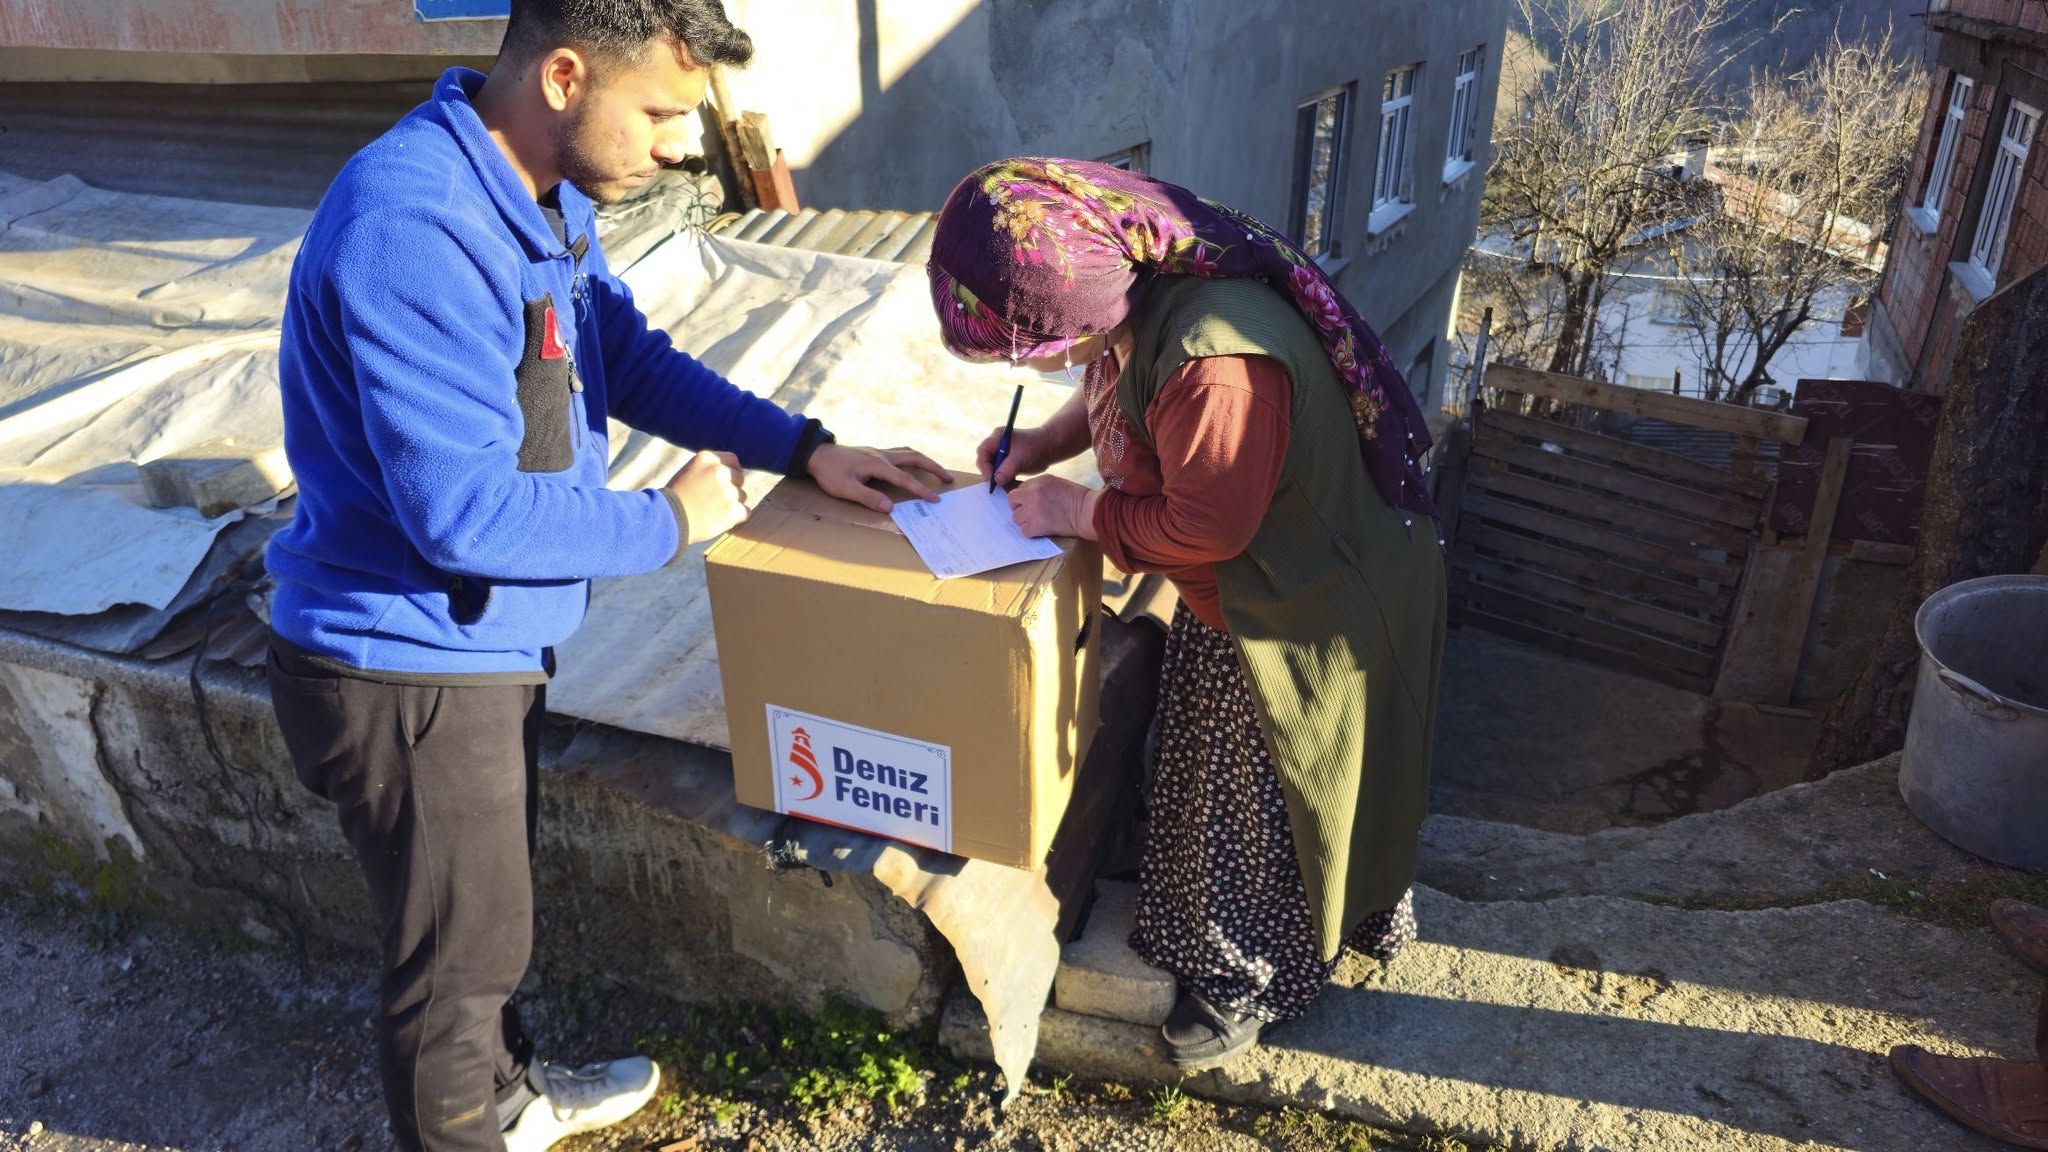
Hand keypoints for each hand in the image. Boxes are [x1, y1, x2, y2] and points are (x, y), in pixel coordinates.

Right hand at [664, 450, 748, 545]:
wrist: (668, 520)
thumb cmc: (675, 499)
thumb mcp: (689, 472)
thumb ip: (709, 468)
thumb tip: (733, 471)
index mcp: (707, 459)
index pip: (733, 460)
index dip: (730, 471)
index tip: (723, 482)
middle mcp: (719, 471)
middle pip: (739, 478)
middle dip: (731, 488)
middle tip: (714, 500)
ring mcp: (728, 491)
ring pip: (742, 496)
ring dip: (732, 504)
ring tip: (712, 510)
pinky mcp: (733, 510)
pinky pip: (745, 512)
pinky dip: (736, 518)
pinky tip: (720, 519)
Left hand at [807, 444, 952, 512]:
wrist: (816, 454)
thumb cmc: (829, 473)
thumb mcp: (846, 489)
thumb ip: (868, 498)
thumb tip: (890, 507)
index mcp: (878, 465)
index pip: (905, 479)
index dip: (921, 490)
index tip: (935, 499)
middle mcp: (882, 456)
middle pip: (915, 458)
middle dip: (933, 468)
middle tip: (948, 479)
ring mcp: (878, 452)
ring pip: (908, 453)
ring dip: (925, 461)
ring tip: (937, 470)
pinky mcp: (874, 453)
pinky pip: (900, 452)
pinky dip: (912, 458)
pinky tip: (912, 464)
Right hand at [977, 424, 1062, 487]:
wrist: (1049, 448)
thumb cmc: (1036, 447)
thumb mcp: (1020, 458)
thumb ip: (1007, 469)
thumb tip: (996, 481)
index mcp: (997, 438)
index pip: (983, 451)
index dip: (984, 465)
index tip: (990, 477)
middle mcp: (997, 445)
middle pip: (985, 461)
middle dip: (990, 473)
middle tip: (996, 485)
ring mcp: (1002, 455)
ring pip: (992, 469)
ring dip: (997, 478)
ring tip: (1005, 485)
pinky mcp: (1007, 463)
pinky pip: (1000, 473)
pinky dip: (1004, 480)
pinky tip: (1011, 484)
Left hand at [1008, 475, 1100, 539]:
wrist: (1087, 512)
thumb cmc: (1078, 498)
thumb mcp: (1057, 484)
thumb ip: (1040, 487)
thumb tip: (1028, 496)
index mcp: (1039, 481)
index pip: (1020, 488)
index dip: (1024, 497)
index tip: (1030, 503)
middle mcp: (1032, 493)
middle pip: (1012, 500)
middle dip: (1018, 507)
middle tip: (1029, 513)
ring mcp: (1032, 509)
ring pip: (1016, 517)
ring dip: (1025, 521)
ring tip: (1038, 522)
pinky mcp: (1035, 525)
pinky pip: (1024, 531)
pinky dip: (1031, 532)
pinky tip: (1042, 530)